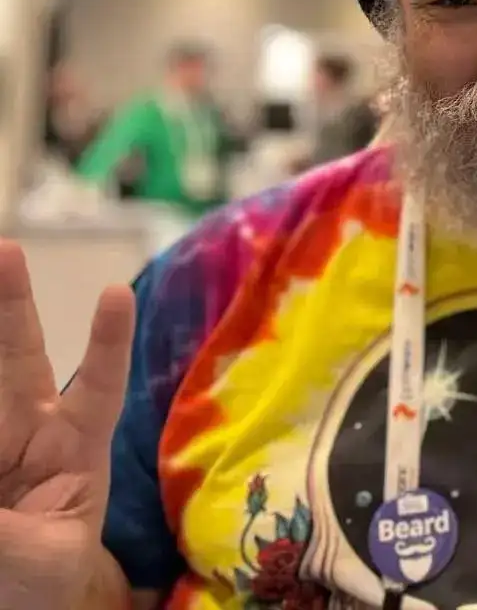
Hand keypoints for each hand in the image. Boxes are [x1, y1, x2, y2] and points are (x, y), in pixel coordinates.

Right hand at [0, 240, 134, 608]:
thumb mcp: (41, 559)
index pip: (98, 387)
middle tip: (7, 251)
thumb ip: (6, 531)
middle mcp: (30, 429)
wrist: (19, 602)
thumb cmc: (49, 581)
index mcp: (78, 450)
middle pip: (19, 357)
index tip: (117, 294)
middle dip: (11, 304)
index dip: (107, 343)